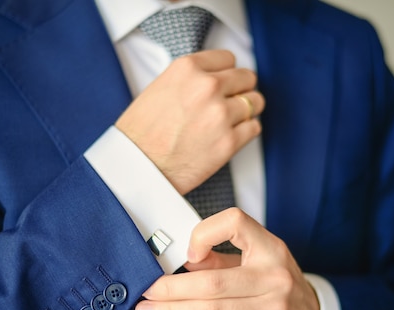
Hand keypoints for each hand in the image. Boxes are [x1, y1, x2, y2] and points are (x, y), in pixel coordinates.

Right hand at [115, 50, 264, 194]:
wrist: (137, 167)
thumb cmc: (142, 132)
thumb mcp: (160, 87)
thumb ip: (191, 79)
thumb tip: (217, 78)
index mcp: (188, 69)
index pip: (228, 59)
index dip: (226, 72)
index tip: (223, 83)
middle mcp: (207, 87)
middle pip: (246, 78)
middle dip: (240, 89)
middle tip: (230, 102)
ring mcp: (220, 115)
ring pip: (255, 102)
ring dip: (247, 110)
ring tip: (232, 119)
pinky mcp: (229, 142)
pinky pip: (254, 127)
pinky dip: (246, 131)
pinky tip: (231, 135)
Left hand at [134, 208, 319, 309]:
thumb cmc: (277, 288)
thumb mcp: (257, 263)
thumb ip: (220, 259)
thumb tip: (178, 263)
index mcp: (270, 248)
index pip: (235, 223)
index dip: (203, 234)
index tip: (187, 254)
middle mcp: (274, 277)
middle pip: (210, 281)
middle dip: (170, 288)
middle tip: (145, 291)